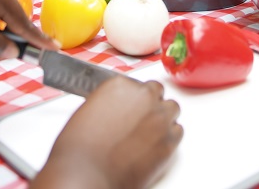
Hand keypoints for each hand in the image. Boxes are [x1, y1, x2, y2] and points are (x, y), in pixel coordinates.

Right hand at [32, 77, 182, 188]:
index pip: (137, 84)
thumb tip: (117, 108)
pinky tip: (154, 145)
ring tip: (148, 132)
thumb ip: (109, 103)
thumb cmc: (80, 149)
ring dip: (162, 117)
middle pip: (156, 91)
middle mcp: (143, 96)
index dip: (133, 98)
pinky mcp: (170, 141)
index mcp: (120, 85)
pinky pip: (178, 131)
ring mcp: (159, 117)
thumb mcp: (88, 111)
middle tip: (139, 119)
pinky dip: (169, 137)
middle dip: (150, 104)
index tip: (130, 107)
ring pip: (171, 109)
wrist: (87, 174)